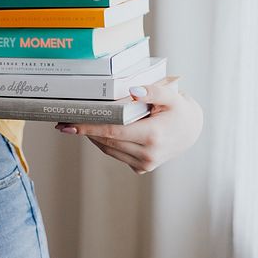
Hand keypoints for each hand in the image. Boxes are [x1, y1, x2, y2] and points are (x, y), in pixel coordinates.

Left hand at [54, 80, 202, 173]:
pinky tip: (98, 132)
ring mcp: (146, 163)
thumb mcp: (171, 95)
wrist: (192, 130)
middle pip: (107, 142)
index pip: (112, 132)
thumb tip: (133, 90)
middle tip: (65, 120)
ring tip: (77, 124)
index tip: (68, 124)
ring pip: (110, 150)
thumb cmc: (179, 109)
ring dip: (93, 138)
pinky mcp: (143, 167)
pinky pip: (117, 154)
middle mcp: (148, 154)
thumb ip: (153, 91)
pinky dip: (106, 143)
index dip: (89, 128)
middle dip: (85, 131)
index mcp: (153, 136)